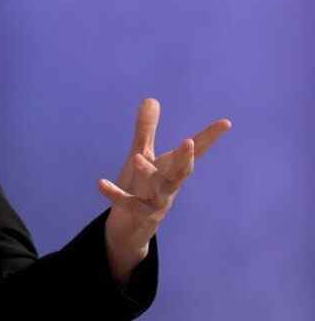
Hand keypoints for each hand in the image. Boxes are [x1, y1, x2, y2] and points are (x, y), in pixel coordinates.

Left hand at [98, 98, 231, 282]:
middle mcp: (168, 186)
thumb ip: (146, 130)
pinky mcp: (138, 215)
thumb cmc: (140, 186)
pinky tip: (101, 183)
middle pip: (181, 173)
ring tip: (138, 157)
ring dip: (149, 174)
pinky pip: (128, 204)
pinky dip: (115, 194)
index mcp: (171, 169)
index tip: (226, 121)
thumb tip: (151, 99)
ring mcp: (156, 202)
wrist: (129, 227)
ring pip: (159, 190)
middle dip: (185, 158)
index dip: (209, 137)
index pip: (194, 152)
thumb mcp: (142, 155)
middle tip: (188, 142)